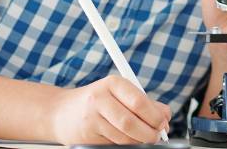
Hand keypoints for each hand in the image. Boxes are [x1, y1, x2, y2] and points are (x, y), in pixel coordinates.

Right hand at [49, 75, 170, 144]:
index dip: (155, 116)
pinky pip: (113, 145)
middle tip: (158, 136)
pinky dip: (125, 145)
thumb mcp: (119, 93)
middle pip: (130, 123)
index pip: (139, 102)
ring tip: (144, 138)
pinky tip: (126, 140)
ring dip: (139, 142)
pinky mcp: (86, 138)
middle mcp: (99, 100)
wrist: (60, 112)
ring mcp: (91, 120)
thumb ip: (144, 102)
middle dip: (149, 133)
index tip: (163, 123)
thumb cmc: (97, 100)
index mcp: (112, 84)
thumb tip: (166, 116)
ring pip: (123, 138)